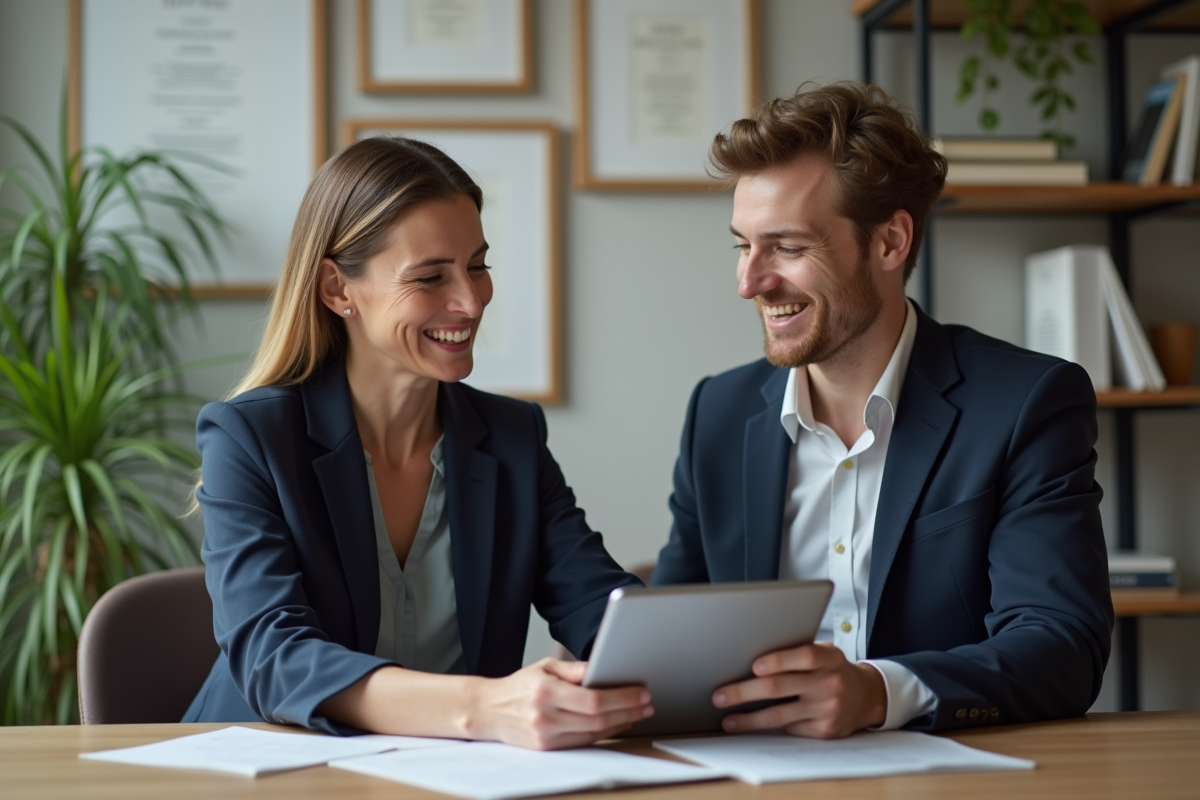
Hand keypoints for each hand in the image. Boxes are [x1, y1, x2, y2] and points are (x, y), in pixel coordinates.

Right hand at [469, 658, 652, 749]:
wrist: (489, 711)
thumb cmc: (519, 686)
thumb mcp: (544, 666)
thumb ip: (574, 669)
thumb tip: (602, 667)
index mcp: (546, 692)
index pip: (592, 700)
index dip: (621, 698)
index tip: (641, 693)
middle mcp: (545, 717)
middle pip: (597, 719)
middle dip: (628, 711)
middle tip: (647, 703)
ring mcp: (546, 736)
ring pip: (593, 734)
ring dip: (620, 723)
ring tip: (637, 712)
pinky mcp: (547, 748)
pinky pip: (583, 742)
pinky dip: (604, 733)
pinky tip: (617, 723)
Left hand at [712, 642, 885, 738]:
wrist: (866, 697)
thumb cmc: (832, 669)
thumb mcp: (824, 654)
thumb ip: (796, 654)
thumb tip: (750, 659)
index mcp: (829, 659)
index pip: (804, 656)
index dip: (778, 660)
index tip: (754, 666)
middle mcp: (830, 684)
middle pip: (780, 687)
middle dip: (744, 692)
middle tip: (719, 696)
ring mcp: (827, 710)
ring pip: (779, 716)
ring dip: (748, 719)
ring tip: (727, 719)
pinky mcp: (823, 731)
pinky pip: (789, 729)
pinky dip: (765, 728)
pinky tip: (749, 726)